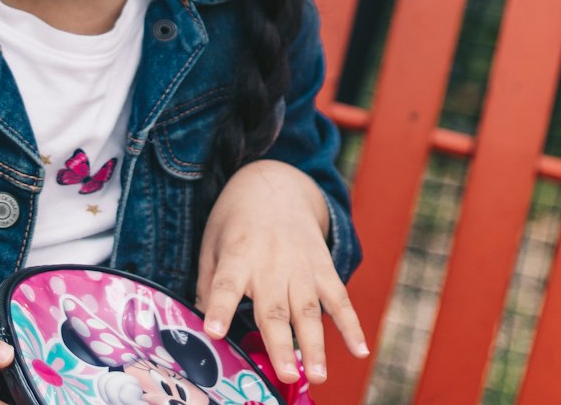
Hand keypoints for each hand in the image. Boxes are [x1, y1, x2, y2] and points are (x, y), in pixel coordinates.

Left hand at [196, 160, 367, 388]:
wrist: (275, 184)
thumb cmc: (237, 221)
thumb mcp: (212, 242)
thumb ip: (208, 285)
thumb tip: (200, 326)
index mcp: (237, 256)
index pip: (225, 285)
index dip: (219, 308)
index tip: (215, 332)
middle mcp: (270, 262)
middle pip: (274, 307)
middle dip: (280, 343)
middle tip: (285, 374)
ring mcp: (300, 265)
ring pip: (308, 309)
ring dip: (315, 344)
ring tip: (317, 375)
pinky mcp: (322, 266)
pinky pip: (339, 298)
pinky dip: (351, 324)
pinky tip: (359, 350)